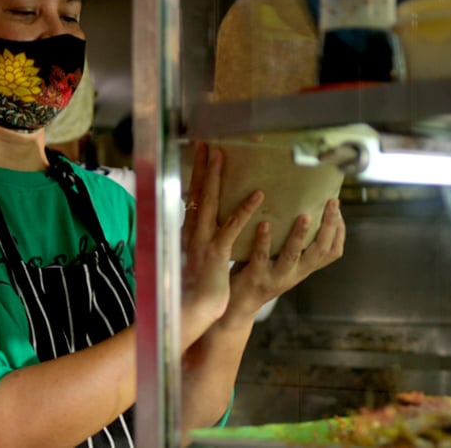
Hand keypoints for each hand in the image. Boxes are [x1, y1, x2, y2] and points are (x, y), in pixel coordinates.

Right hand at [180, 142, 264, 348]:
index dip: (199, 172)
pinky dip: (244, 210)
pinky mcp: (217, 252)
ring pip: (210, 203)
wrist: (195, 307)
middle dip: (202, 166)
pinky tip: (258, 195)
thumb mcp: (202, 253)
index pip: (194, 194)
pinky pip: (232, 227)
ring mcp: (204, 240)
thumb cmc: (201, 282)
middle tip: (208, 143)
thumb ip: (205, 234)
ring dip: (216, 178)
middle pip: (197, 192)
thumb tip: (212, 218)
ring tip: (222, 155)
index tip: (203, 150)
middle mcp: (194, 230)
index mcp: (192, 230)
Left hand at [223, 198, 345, 325]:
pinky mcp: (255, 277)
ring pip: (293, 255)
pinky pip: (262, 257)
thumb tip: (298, 207)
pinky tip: (264, 224)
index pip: (332, 252)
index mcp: (304, 268)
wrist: (237, 306)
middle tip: (332, 203)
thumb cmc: (257, 273)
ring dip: (300, 235)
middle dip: (329, 226)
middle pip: (320, 251)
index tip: (337, 207)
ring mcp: (275, 277)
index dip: (339, 230)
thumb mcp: (281, 261)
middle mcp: (295, 274)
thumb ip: (291, 243)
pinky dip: (265, 240)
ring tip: (305, 216)